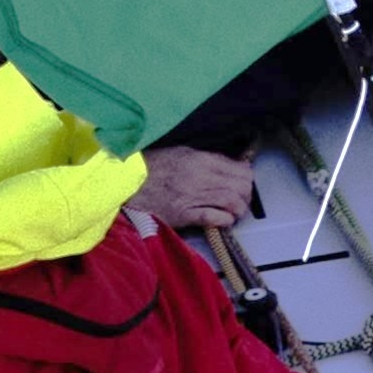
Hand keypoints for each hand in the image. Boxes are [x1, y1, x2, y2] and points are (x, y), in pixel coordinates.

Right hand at [129, 146, 255, 231]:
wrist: (126, 182)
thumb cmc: (152, 166)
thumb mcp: (181, 152)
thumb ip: (208, 158)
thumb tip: (233, 164)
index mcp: (201, 160)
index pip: (240, 169)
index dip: (247, 178)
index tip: (243, 183)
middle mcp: (201, 177)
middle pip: (240, 186)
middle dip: (246, 195)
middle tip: (240, 200)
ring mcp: (192, 196)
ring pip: (231, 202)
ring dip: (238, 209)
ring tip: (234, 212)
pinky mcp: (183, 214)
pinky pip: (213, 218)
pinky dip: (224, 220)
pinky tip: (223, 220)